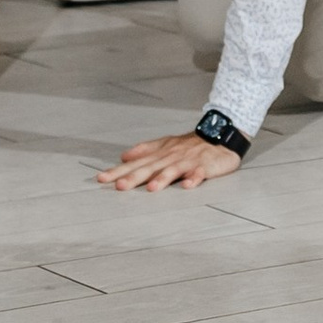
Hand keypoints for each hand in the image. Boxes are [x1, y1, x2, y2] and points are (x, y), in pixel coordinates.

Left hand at [97, 131, 242, 190]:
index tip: (102, 179)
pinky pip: (200, 173)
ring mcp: (188, 161)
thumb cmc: (191, 144)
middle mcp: (171, 157)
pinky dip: (194, 179)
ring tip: (152, 188)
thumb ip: (145, 150)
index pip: (136, 163)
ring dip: (163, 179)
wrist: (221, 134)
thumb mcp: (165, 144)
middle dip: (135, 177)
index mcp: (161, 153)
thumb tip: (123, 156)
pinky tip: (188, 185)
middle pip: (151, 168)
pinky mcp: (205, 166)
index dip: (119, 171)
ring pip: (174, 170)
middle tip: (120, 186)